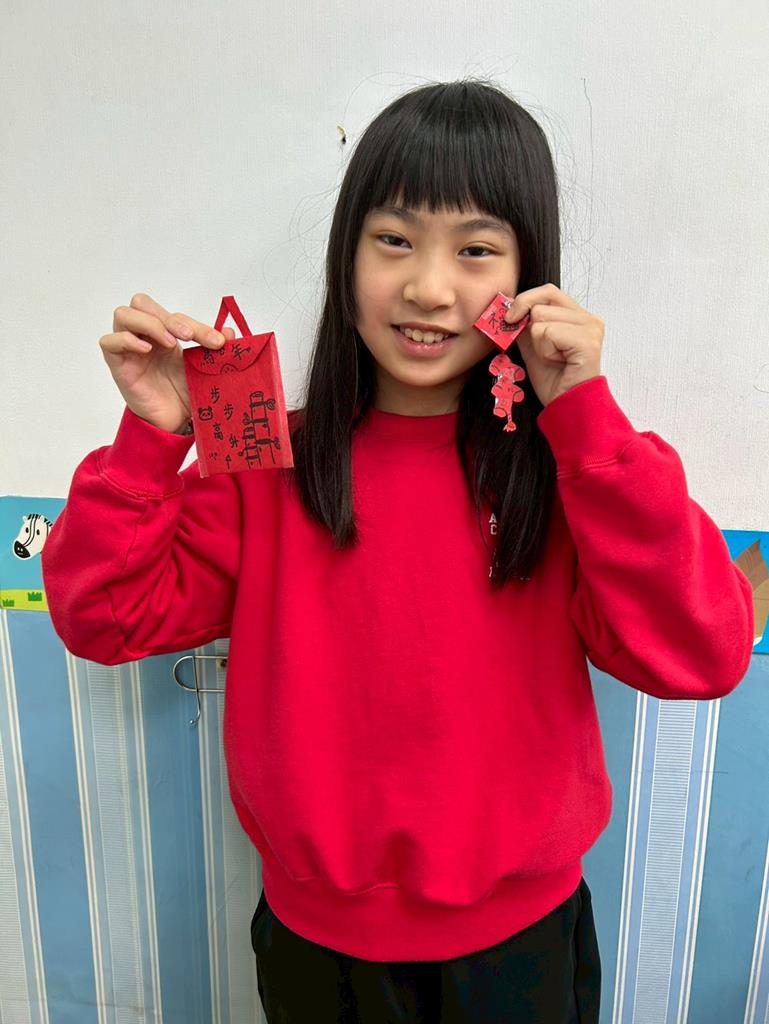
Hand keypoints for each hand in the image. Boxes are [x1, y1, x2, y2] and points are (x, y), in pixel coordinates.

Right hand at [99, 293, 236, 433]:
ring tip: (169, 343)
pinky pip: (108, 341)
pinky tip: (146, 350)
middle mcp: (144, 336)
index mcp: (165, 334)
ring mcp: (129, 349)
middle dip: (167, 316)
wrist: (174, 421)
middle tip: (188, 336)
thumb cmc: (184, 394)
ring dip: (149, 323)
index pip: (175, 316)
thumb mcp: (204, 369)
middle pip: (141, 303)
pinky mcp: (117, 364)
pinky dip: (126, 340)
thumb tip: (229, 331)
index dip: (198, 326)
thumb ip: (215, 349)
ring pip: (123, 315)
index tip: (217, 342)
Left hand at [503, 283, 603, 407]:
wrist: (564, 405)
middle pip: (543, 300)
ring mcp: (591, 328)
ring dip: (539, 343)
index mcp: (578, 316)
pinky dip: (545, 350)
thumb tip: (509, 308)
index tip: (510, 319)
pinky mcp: (587, 341)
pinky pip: (548, 332)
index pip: (547, 291)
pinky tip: (558, 362)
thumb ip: (525, 324)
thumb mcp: (532, 345)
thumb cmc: (553, 380)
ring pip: (541, 317)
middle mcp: (589, 318)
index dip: (525, 301)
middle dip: (531, 326)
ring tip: (553, 358)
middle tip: (542, 349)